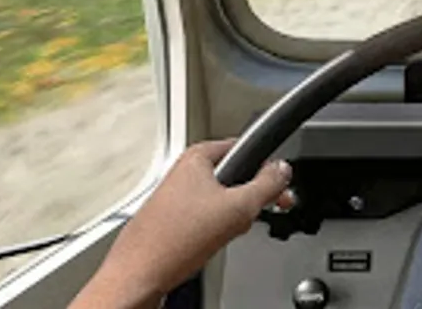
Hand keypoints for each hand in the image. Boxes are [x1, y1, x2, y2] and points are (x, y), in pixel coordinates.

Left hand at [71, 139, 295, 308]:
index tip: (280, 186)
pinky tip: (211, 243)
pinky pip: (205, 217)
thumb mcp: (239, 207)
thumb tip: (282, 169)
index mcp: (198, 157)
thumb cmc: (174, 240)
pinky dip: (214, 229)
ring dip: (233, 216)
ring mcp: (176, 195)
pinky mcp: (172, 218)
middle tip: (260, 213)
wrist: (139, 274)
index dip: (268, 168)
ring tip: (228, 232)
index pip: (246, 148)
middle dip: (251, 197)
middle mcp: (184, 172)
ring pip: (221, 200)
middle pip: (235, 176)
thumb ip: (268, 184)